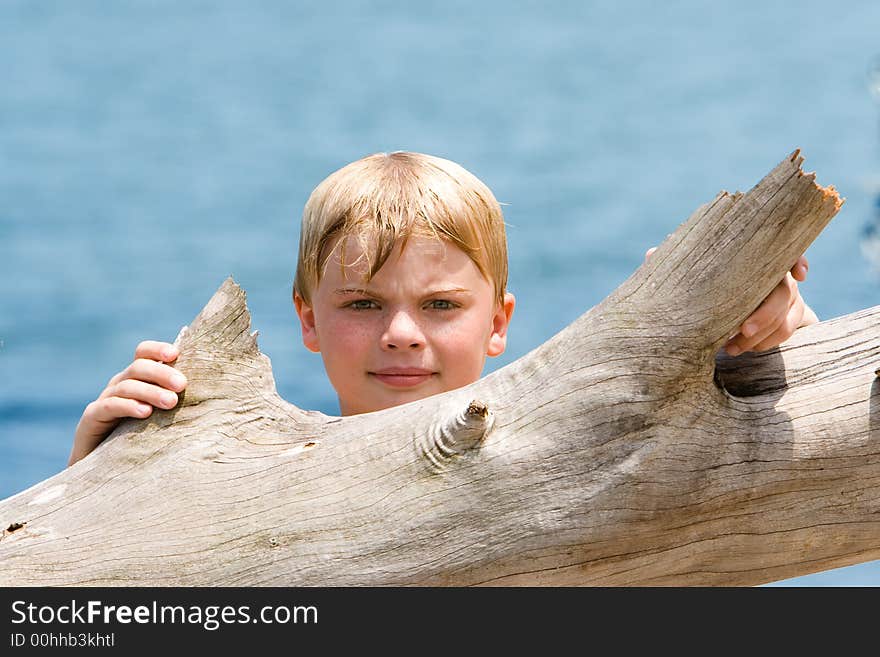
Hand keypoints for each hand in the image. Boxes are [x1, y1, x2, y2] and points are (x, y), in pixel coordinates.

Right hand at [68, 341, 187, 465]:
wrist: (106, 469)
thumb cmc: (143, 438)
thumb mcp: (163, 416)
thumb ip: (178, 400)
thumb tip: (216, 393)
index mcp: (137, 378)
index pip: (144, 353)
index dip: (158, 349)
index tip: (176, 354)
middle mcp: (120, 384)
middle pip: (139, 367)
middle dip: (162, 373)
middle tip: (182, 385)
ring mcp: (105, 399)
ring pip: (127, 386)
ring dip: (150, 392)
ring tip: (170, 402)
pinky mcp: (92, 418)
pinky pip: (109, 406)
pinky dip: (128, 406)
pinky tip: (144, 412)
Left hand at [644, 248, 818, 356]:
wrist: (705, 319)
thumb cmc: (695, 290)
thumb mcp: (685, 276)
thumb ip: (674, 266)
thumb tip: (652, 254)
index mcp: (751, 257)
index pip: (780, 249)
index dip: (796, 257)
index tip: (799, 275)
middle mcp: (772, 274)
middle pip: (785, 289)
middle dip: (767, 312)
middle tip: (743, 331)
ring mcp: (785, 296)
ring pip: (789, 314)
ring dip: (764, 334)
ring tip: (731, 349)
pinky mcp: (788, 318)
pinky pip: (790, 330)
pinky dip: (768, 343)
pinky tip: (745, 350)